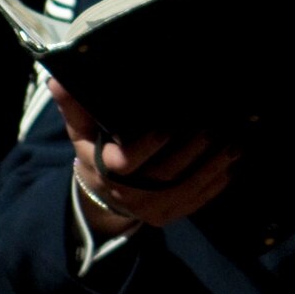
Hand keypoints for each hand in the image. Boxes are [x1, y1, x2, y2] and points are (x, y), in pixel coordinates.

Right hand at [49, 77, 239, 238]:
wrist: (104, 194)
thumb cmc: (98, 152)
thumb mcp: (82, 132)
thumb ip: (77, 107)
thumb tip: (60, 79)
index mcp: (106, 170)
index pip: (126, 162)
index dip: (148, 146)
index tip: (168, 127)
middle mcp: (128, 193)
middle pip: (164, 175)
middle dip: (191, 152)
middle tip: (213, 130)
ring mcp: (149, 208)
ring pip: (185, 190)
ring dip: (212, 169)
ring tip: (233, 146)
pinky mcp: (168, 215)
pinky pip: (195, 203)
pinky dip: (215, 187)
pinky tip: (231, 169)